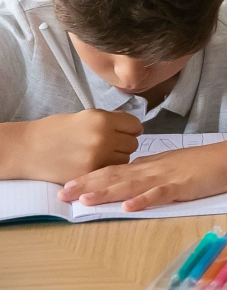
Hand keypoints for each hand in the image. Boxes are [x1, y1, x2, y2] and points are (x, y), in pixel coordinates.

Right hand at [17, 110, 142, 182]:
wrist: (28, 149)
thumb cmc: (55, 130)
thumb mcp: (85, 116)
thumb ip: (111, 120)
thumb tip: (134, 126)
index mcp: (102, 120)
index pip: (135, 126)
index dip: (130, 129)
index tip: (123, 132)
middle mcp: (103, 138)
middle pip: (133, 144)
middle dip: (123, 144)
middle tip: (108, 144)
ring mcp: (97, 158)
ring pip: (125, 159)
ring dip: (116, 158)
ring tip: (98, 154)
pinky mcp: (90, 174)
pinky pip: (111, 172)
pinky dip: (106, 168)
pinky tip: (93, 163)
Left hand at [58, 134, 226, 211]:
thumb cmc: (208, 162)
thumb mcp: (175, 165)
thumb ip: (154, 172)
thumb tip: (132, 179)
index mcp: (151, 164)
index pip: (115, 170)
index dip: (90, 177)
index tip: (68, 185)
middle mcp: (154, 168)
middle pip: (116, 175)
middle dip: (88, 184)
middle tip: (62, 193)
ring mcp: (168, 176)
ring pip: (132, 184)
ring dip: (107, 191)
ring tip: (85, 200)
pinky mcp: (185, 185)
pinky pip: (161, 193)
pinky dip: (143, 200)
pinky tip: (128, 206)